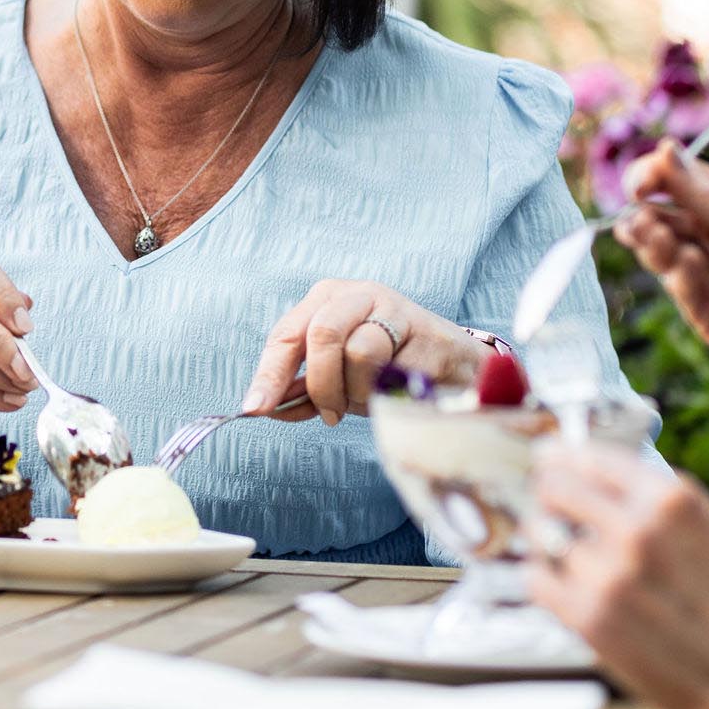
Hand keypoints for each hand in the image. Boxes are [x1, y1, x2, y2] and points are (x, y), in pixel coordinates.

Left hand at [242, 280, 482, 425]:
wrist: (455, 368)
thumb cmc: (388, 369)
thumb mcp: (338, 379)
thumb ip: (301, 391)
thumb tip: (262, 408)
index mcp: (324, 300)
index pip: (285, 336)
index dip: (268, 375)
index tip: (253, 409)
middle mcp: (354, 293)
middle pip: (320, 335)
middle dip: (321, 385)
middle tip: (331, 414)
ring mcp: (389, 305)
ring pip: (357, 350)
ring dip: (357, 390)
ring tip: (368, 399)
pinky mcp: (420, 325)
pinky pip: (393, 363)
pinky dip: (383, 388)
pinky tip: (393, 390)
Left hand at [526, 444, 708, 708]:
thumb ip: (654, 501)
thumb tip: (595, 469)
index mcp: (672, 500)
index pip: (592, 456)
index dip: (563, 454)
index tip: (548, 455)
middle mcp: (636, 530)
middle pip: (554, 486)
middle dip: (548, 491)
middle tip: (548, 501)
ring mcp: (608, 574)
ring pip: (541, 533)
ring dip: (546, 539)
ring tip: (563, 551)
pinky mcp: (588, 616)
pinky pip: (534, 577)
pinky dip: (541, 577)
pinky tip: (560, 583)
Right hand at [616, 141, 708, 401]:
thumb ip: (702, 194)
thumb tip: (665, 147)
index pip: (679, 179)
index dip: (653, 177)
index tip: (639, 185)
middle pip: (661, 214)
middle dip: (644, 215)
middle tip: (639, 220)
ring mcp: (707, 271)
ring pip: (661, 249)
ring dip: (652, 242)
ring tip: (655, 238)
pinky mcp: (701, 308)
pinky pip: (677, 284)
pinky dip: (680, 274)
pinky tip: (693, 268)